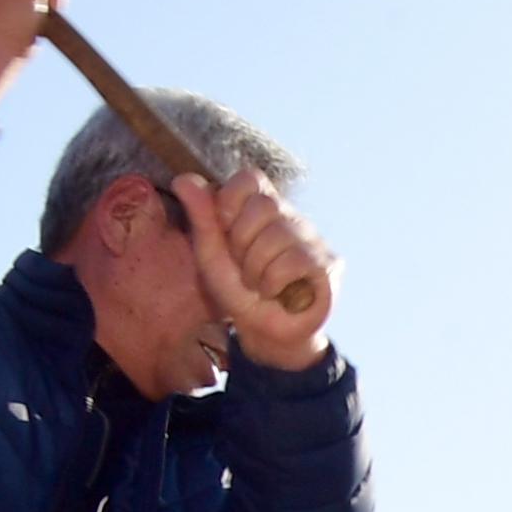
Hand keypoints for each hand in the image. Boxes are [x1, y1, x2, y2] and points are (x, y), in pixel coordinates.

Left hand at [174, 167, 337, 369]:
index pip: (251, 179)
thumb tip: (182, 178)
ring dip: (256, 269)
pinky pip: (294, 261)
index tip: (225, 231)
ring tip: (258, 284)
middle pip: (264, 205)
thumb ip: (201, 216)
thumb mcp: (211, 252)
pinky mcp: (328, 265)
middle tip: (244, 266)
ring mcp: (314, 240)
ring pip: (278, 236)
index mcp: (262, 209)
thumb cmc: (238, 291)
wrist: (264, 332)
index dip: (231, 202)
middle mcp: (292, 218)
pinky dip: (273, 282)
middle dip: (242, 242)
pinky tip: (276, 292)